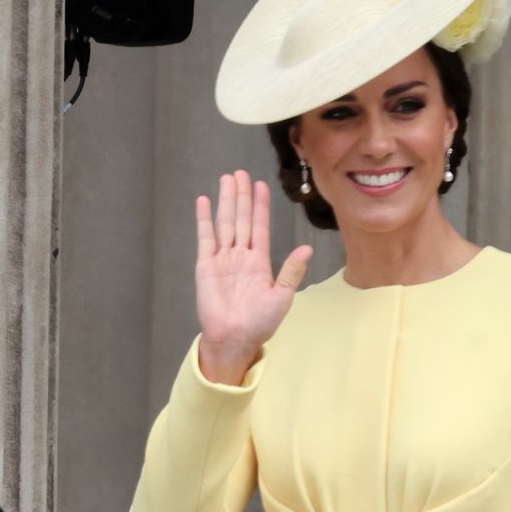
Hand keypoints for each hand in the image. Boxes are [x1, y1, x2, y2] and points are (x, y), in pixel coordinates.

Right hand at [195, 170, 311, 383]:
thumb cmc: (259, 323)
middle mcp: (240, 256)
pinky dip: (204, 219)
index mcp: (259, 262)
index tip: (260, 185)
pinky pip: (205, 238)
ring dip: (226, 201)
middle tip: (240, 173)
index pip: (260, 226)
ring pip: (225, 223)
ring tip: (226, 179)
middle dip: (242, 196)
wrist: (234, 338)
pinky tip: (203, 201)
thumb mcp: (282, 296)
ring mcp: (222, 259)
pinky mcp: (206, 266)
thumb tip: (307, 248)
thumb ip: (291, 271)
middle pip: (242, 218)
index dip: (260, 206)